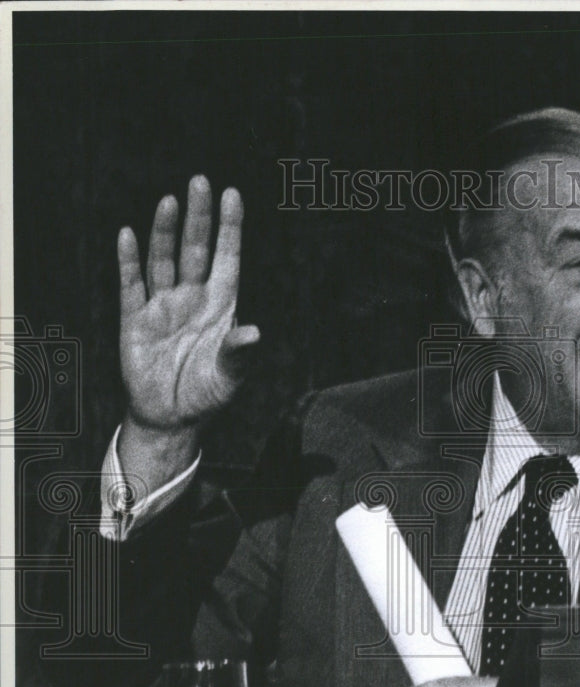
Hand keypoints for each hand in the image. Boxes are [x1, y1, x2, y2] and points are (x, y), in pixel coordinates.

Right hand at [117, 175, 259, 431]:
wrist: (171, 417)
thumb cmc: (208, 395)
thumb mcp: (229, 377)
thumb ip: (239, 354)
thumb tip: (255, 333)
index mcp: (221, 306)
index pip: (227, 258)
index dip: (230, 228)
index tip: (232, 194)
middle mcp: (192, 298)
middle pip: (196, 249)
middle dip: (198, 217)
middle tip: (200, 181)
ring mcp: (163, 305)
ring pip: (164, 259)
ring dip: (165, 232)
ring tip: (170, 201)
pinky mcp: (135, 319)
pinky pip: (131, 285)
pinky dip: (129, 261)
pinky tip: (128, 235)